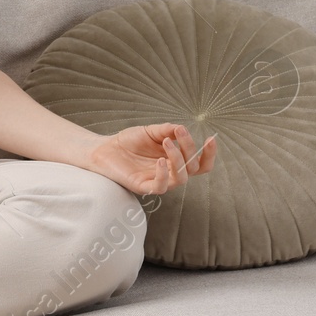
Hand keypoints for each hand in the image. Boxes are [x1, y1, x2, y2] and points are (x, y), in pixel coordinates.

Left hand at [87, 123, 217, 196]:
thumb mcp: (151, 131)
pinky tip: (160, 160)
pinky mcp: (144, 187)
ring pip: (181, 178)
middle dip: (190, 149)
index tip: (211, 139)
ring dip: (178, 159)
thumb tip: (182, 128)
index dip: (209, 154)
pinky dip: (164, 174)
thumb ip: (167, 130)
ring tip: (166, 142)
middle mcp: (170, 173)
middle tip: (179, 133)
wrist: (105, 148)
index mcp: (175, 160)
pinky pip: (161, 186)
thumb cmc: (129, 141)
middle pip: (193, 168)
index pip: (200, 163)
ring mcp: (158, 181)